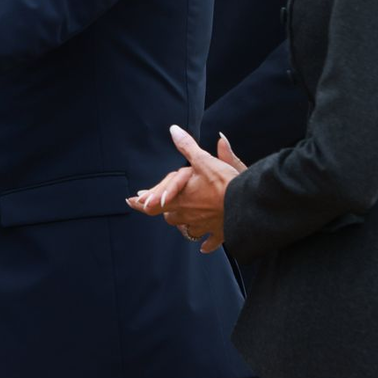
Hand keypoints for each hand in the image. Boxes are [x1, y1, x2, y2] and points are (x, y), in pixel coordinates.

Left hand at [126, 126, 244, 252]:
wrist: (246, 205)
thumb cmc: (225, 182)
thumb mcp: (204, 160)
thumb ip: (187, 146)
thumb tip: (173, 130)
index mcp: (181, 197)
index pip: (154, 201)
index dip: (142, 202)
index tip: (131, 201)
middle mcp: (188, 214)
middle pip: (168, 215)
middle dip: (161, 210)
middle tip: (150, 207)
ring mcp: (203, 225)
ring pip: (185, 229)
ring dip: (182, 224)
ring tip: (178, 220)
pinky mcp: (219, 233)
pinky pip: (209, 242)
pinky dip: (206, 244)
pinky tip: (203, 247)